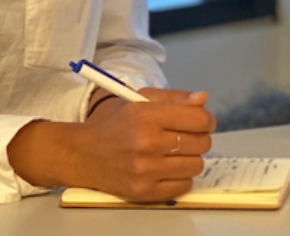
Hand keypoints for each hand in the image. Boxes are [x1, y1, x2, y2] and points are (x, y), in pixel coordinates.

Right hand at [8, 87, 215, 200]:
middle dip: (199, 138)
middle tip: (185, 137)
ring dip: (191, 158)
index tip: (202, 121)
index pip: (198, 119)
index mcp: (147, 115)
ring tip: (175, 153)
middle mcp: (147, 143)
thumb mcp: (140, 101)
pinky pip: (184, 185)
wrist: (84, 154)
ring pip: (196, 165)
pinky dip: (181, 177)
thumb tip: (203, 99)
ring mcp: (146, 170)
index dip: (206, 119)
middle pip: (201, 143)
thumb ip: (174, 98)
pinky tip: (167, 168)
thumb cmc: (115, 124)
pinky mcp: (144, 191)